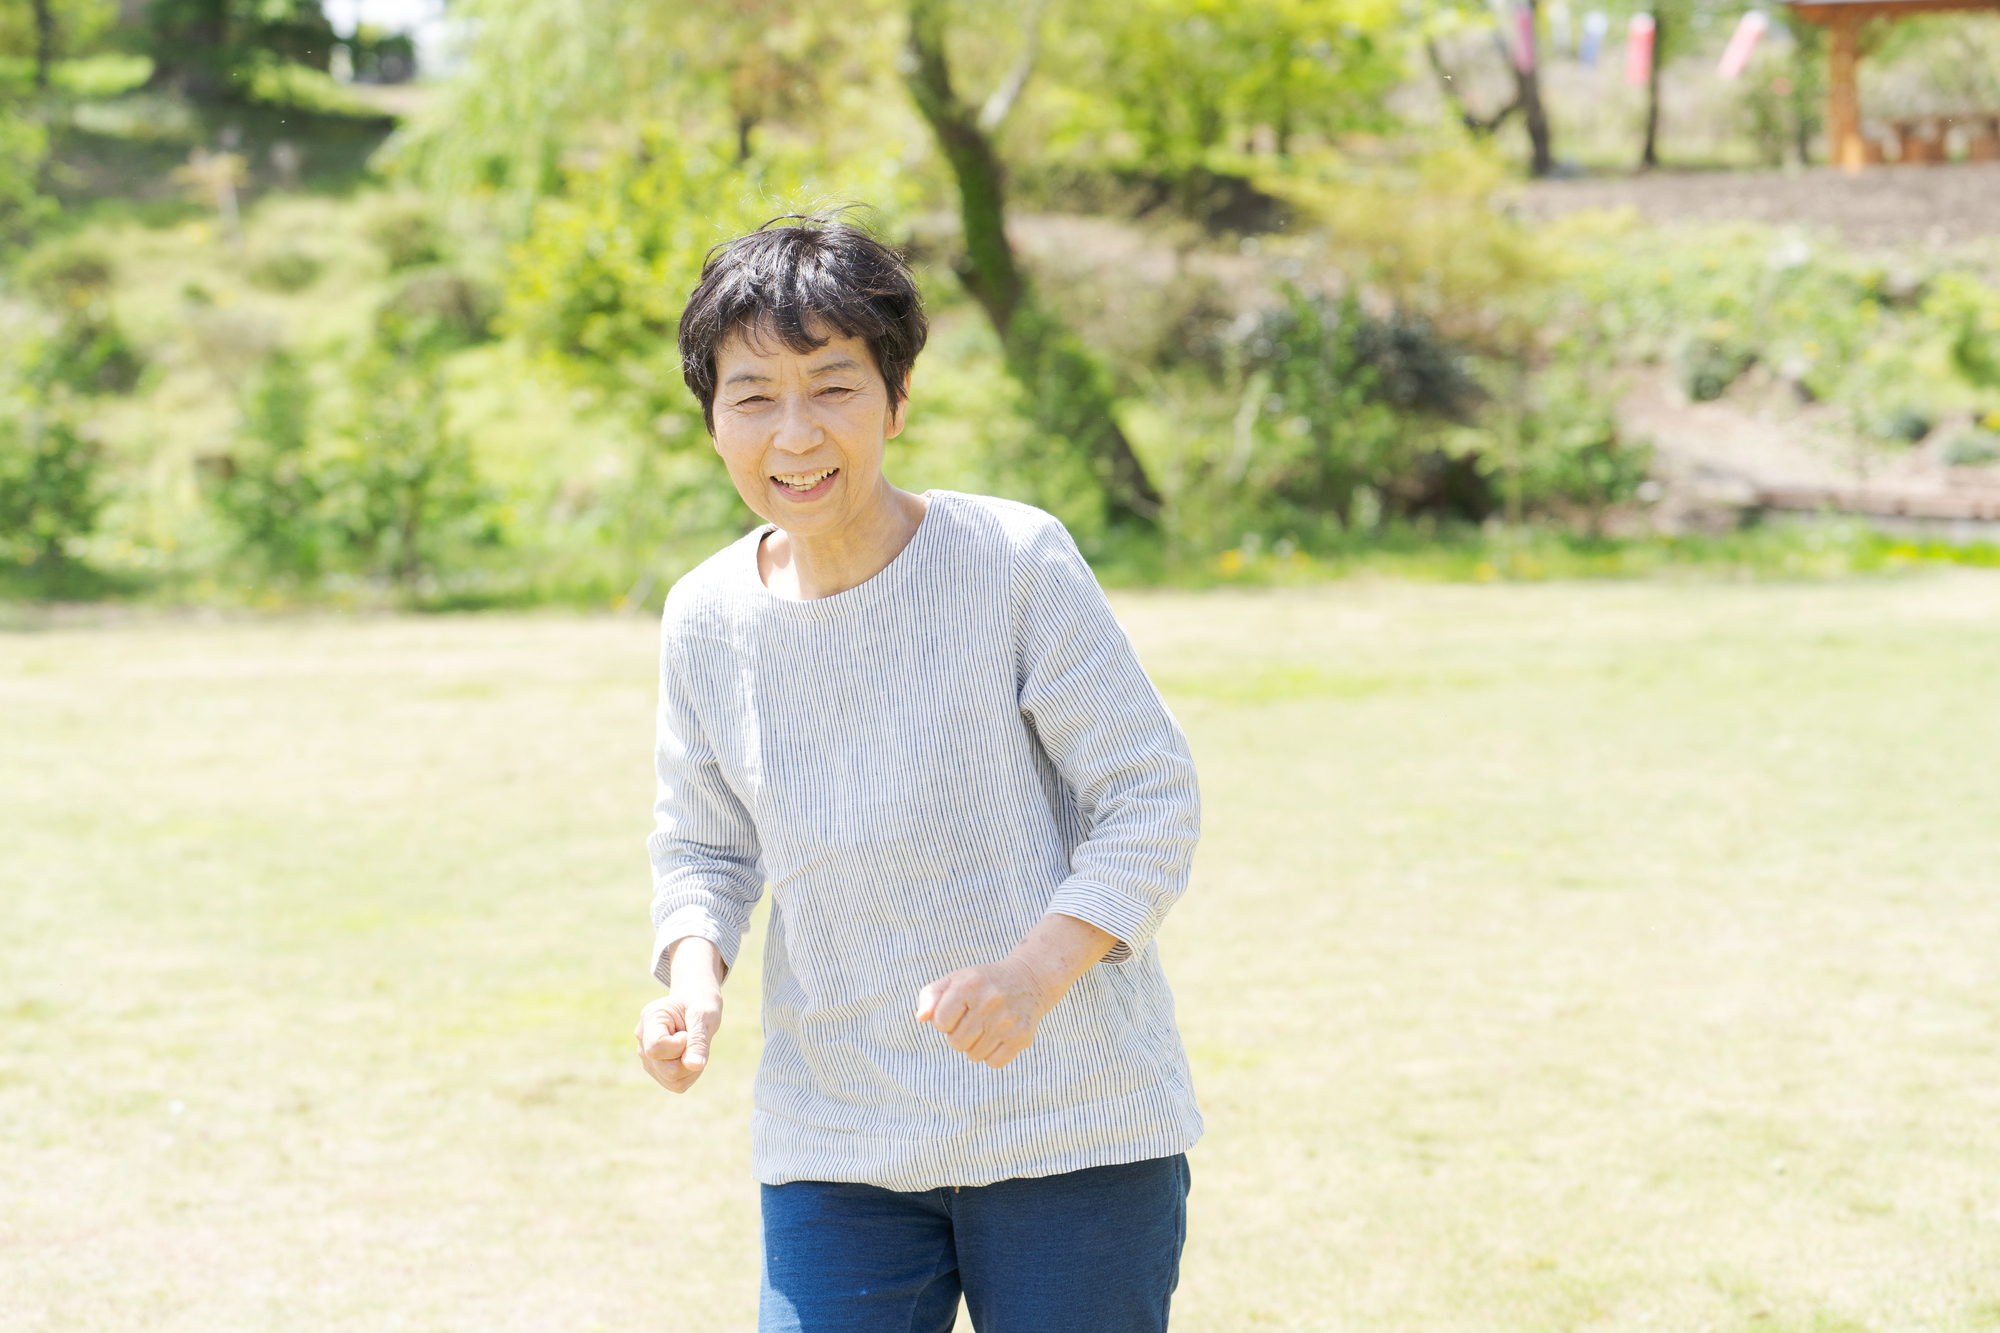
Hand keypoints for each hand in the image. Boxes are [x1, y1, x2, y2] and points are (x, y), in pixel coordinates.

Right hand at [635, 938, 724, 1093]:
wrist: (695, 1000)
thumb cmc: (700, 1002)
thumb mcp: (705, 1014)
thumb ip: (698, 1040)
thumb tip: (694, 1065)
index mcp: (650, 1018)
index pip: (656, 1048)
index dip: (678, 1046)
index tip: (687, 1032)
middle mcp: (642, 1039)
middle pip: (665, 1069)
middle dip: (689, 1058)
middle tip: (694, 1037)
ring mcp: (646, 1056)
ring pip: (671, 1080)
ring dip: (691, 1068)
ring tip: (693, 1045)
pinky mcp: (656, 1069)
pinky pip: (676, 1084)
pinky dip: (690, 1074)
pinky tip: (691, 1054)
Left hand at [916, 959, 1055, 1068]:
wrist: (1029, 978)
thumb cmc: (983, 983)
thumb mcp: (955, 979)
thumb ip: (930, 995)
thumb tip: (921, 1018)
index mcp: (968, 985)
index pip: (940, 1023)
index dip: (945, 1020)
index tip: (958, 1011)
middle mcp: (989, 1001)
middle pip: (956, 1042)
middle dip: (960, 1034)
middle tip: (974, 1020)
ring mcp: (1006, 1021)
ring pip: (974, 1055)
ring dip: (976, 1046)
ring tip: (987, 1027)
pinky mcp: (1021, 1036)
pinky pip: (994, 1063)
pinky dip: (993, 1055)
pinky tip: (999, 1037)